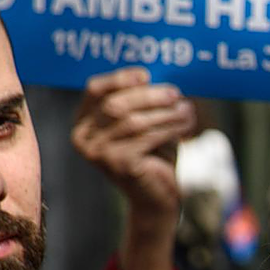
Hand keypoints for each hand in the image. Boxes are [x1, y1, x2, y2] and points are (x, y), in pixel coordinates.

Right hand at [71, 67, 195, 269]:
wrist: (156, 199)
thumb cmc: (151, 157)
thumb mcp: (142, 125)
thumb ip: (143, 102)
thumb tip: (160, 70)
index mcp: (83, 123)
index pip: (95, 90)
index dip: (120, 78)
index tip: (146, 74)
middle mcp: (83, 139)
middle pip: (115, 104)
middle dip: (149, 96)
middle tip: (176, 93)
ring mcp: (99, 154)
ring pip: (134, 120)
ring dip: (164, 112)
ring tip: (186, 109)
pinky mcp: (120, 165)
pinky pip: (147, 137)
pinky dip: (170, 127)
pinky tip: (186, 123)